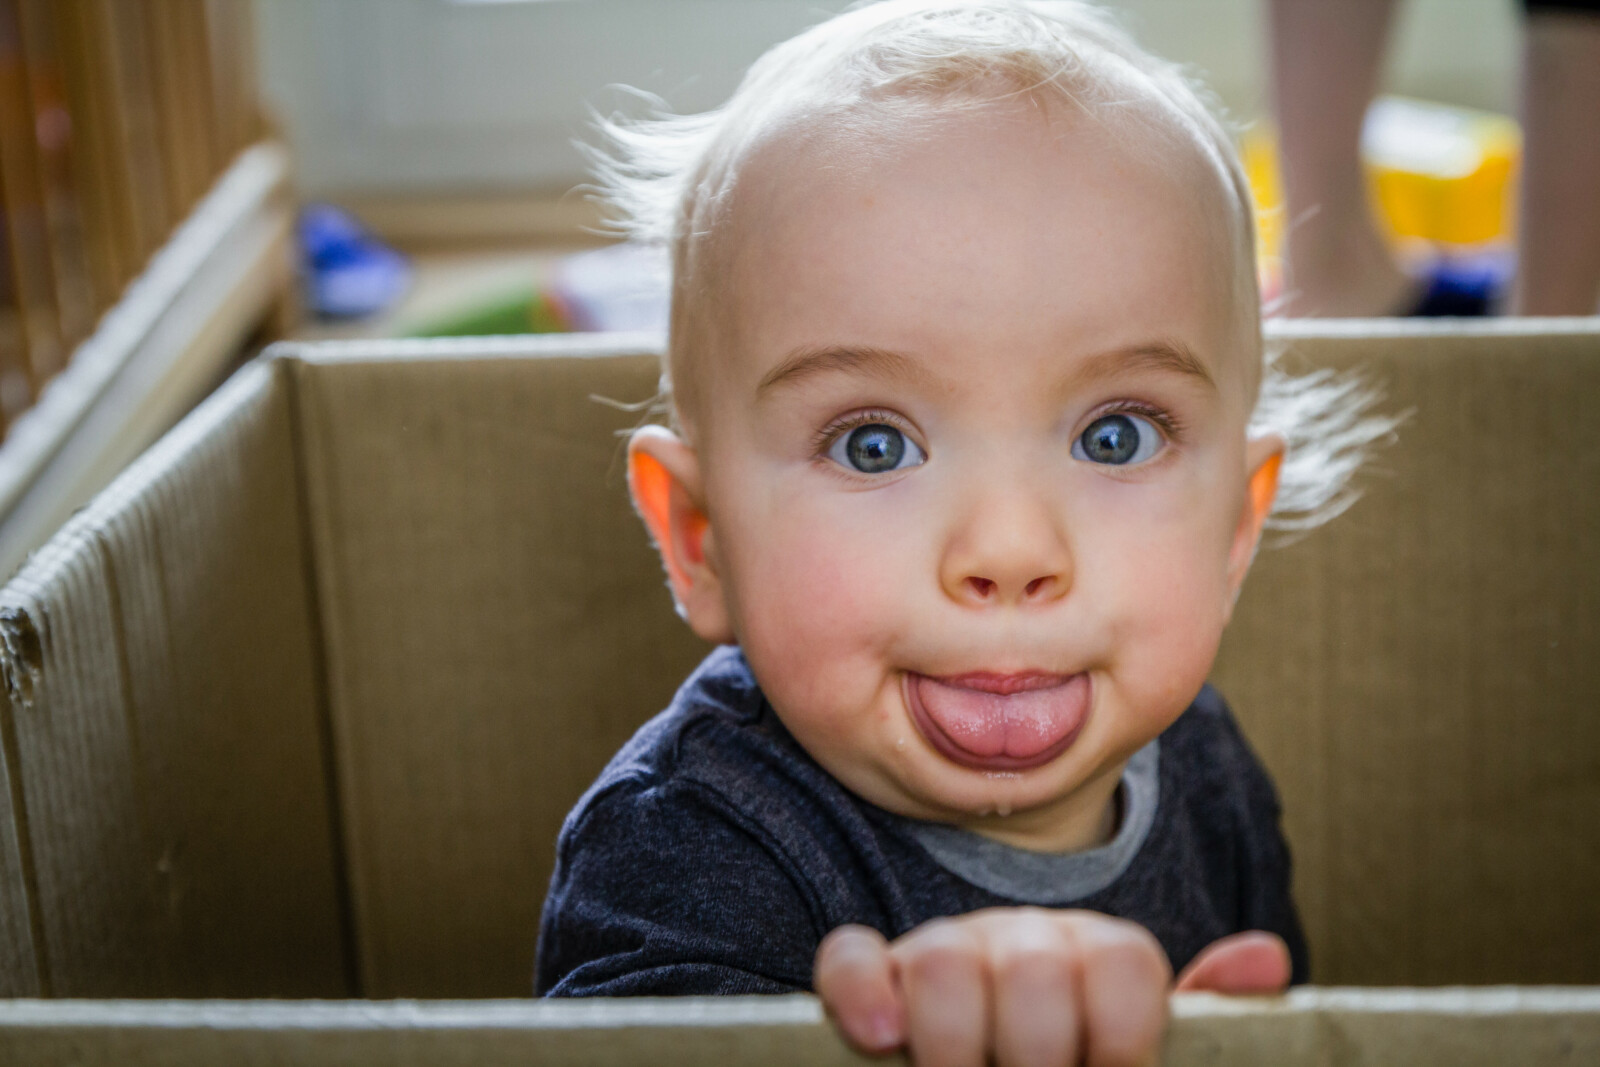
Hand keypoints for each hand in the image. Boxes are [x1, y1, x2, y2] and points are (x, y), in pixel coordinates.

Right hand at [814, 908, 1288, 1066]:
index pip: (1120, 960)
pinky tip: (883, 1040)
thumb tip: (1264, 957)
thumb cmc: (1076, 1059)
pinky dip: (863, 993)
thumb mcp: (1138, 1044)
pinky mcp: (872, 977)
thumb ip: (1200, 1011)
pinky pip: (852, 961)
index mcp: (1094, 953)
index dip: (1125, 1033)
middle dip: (1040, 1051)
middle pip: (1034, 964)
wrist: (999, 1059)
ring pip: (943, 961)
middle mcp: (1019, 938)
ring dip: (956, 1043)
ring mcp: (941, 951)